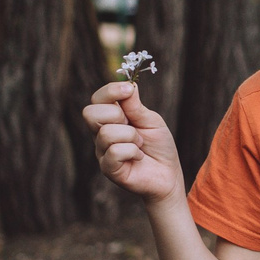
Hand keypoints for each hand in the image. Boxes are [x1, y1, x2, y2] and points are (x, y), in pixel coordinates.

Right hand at [83, 81, 183, 203]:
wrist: (169, 175)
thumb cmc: (159, 147)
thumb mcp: (151, 121)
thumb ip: (136, 106)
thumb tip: (128, 84)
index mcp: (110, 119)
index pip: (97, 99)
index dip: (110, 91)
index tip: (129, 90)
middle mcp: (100, 134)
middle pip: (90, 113)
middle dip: (117, 115)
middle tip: (134, 127)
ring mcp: (101, 151)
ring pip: (106, 132)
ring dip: (132, 137)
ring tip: (140, 145)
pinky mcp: (107, 168)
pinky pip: (114, 152)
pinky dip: (133, 152)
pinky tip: (139, 157)